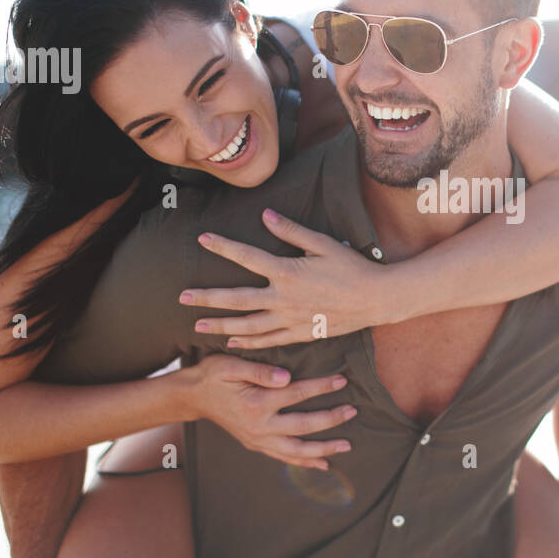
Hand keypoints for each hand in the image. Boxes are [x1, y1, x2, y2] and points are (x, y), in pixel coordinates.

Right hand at [170, 353, 355, 470]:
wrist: (193, 396)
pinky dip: (304, 462)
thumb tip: (287, 378)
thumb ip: (260, 371)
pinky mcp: (256, 445)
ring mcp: (258, 440)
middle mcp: (259, 427)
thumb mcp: (231, 365)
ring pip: (297, 449)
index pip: (297, 394)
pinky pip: (284, 457)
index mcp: (256, 403)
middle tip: (353, 411)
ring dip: (323, 448)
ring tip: (347, 445)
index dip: (321, 386)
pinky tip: (323, 463)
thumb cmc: (214, 375)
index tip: (342, 379)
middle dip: (331, 419)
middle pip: (303, 425)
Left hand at [180, 209, 395, 348]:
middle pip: (236, 299)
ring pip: (247, 325)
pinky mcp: (301, 333)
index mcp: (287, 272)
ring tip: (198, 327)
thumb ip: (292, 231)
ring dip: (221, 326)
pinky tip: (233, 341)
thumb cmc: (352, 267)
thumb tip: (266, 216)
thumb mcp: (323, 243)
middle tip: (182, 298)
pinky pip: (268, 340)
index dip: (222, 246)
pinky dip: (249, 342)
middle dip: (207, 298)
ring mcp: (290, 319)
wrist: (376, 298)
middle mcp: (283, 298)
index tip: (202, 238)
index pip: (246, 256)